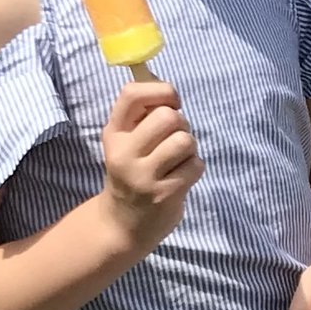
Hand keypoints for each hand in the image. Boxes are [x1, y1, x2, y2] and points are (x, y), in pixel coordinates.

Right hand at [98, 80, 199, 250]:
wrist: (122, 224)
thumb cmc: (131, 172)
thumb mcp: (126, 142)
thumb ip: (142, 115)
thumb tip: (164, 86)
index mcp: (114, 133)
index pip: (132, 93)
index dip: (161, 91)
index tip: (171, 103)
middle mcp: (124, 153)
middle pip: (168, 116)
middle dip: (181, 124)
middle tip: (174, 138)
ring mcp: (144, 176)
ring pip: (185, 141)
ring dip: (190, 148)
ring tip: (178, 159)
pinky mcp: (164, 195)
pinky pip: (195, 165)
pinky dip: (194, 167)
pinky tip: (181, 176)